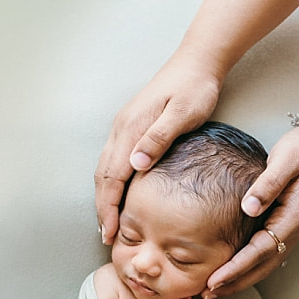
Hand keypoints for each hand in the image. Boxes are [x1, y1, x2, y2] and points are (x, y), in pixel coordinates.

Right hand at [95, 53, 221, 245]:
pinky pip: (113, 161)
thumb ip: (159, 138)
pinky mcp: (130, 126)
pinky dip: (112, 184)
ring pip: (105, 170)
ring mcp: (123, 127)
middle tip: (107, 236)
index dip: (109, 208)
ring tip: (108, 223)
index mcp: (131, 129)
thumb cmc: (195, 88)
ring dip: (104, 198)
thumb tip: (135, 164)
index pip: (112, 178)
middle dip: (102, 209)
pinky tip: (119, 195)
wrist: (197, 61)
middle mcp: (121, 129)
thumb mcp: (183, 113)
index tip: (110, 232)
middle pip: (102, 177)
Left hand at [207, 125, 298, 293]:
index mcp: (292, 218)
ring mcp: (290, 232)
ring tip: (214, 290)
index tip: (214, 280)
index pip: (259, 250)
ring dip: (240, 280)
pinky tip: (231, 273)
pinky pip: (265, 256)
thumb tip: (248, 208)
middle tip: (206, 294)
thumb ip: (267, 184)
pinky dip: (247, 269)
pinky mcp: (285, 228)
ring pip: (264, 265)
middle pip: (262, 267)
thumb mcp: (285, 160)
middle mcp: (293, 231)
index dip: (236, 267)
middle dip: (234, 283)